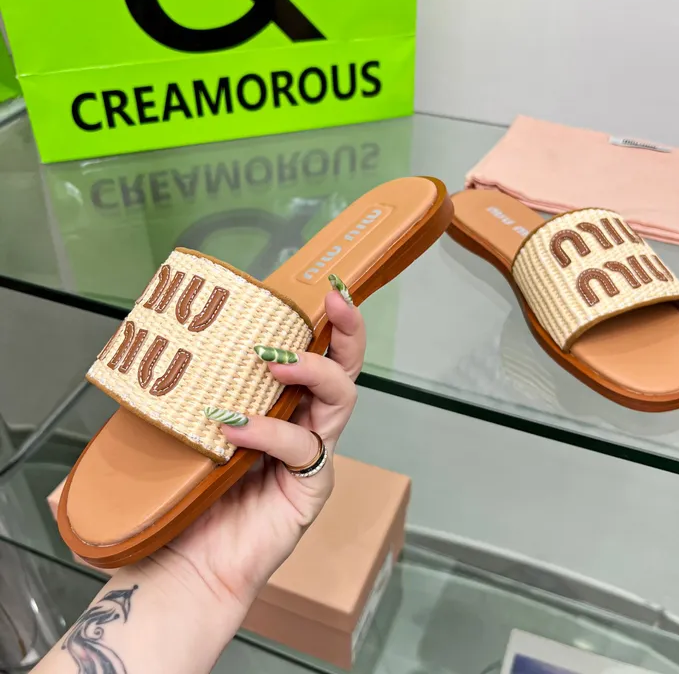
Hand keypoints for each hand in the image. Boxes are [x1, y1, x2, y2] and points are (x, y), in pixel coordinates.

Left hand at [146, 290, 364, 616]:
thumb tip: (156, 347)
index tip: (319, 287)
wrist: (184, 567)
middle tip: (332, 300)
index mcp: (279, 406)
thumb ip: (181, 395)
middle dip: (346, 330)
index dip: (322, 321)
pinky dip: (272, 432)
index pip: (312, 354)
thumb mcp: (181, 431)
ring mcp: (310, 455)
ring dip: (312, 370)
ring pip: (339, 398)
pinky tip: (237, 430)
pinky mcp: (310, 487)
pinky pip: (303, 447)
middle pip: (343, 369)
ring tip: (274, 362)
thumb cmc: (184, 499)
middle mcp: (303, 423)